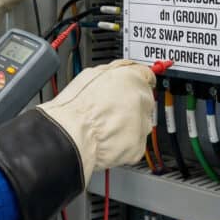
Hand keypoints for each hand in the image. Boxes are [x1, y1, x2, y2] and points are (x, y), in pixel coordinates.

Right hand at [36, 59, 155, 184]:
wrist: (72, 135)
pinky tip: (107, 138)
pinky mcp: (138, 146)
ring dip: (128, 124)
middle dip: (131, 104)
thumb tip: (117, 72)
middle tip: (110, 109)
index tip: (135, 84)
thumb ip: (112, 73)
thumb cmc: (76, 107)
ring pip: (140, 123)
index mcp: (132, 78)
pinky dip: (124, 143)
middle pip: (144, 101)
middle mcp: (142, 101)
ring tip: (105, 125)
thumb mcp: (90, 74)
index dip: (138, 80)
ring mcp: (142, 125)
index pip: (147, 75)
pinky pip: (134, 143)